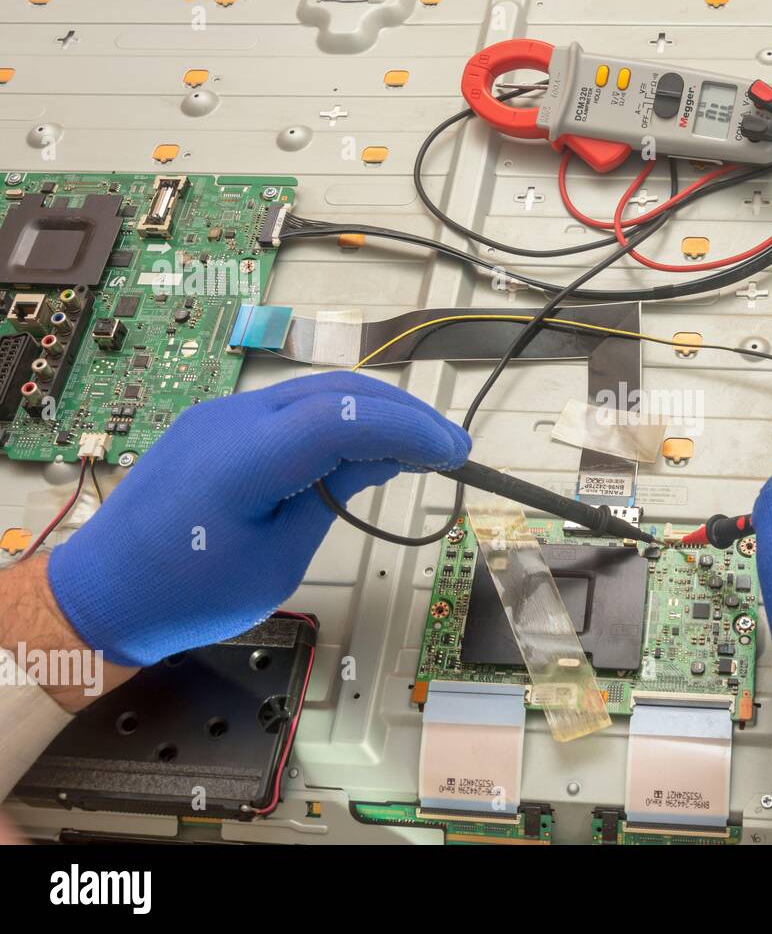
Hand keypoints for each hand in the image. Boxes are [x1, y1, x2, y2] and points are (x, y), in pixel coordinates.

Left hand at [47, 372, 470, 666]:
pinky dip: (338, 417)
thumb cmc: (188, 594)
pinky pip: (289, 406)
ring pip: (315, 390)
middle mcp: (229, 419)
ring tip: (420, 443)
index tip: (454, 452)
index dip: (407, 429)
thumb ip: (333, 497)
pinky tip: (365, 441)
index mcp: (241, 461)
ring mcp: (219, 413)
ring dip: (374, 410)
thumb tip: (387, 457)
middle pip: (335, 391)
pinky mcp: (217, 422)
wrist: (104, 592)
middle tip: (451, 445)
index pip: (344, 419)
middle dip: (402, 413)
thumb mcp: (279, 558)